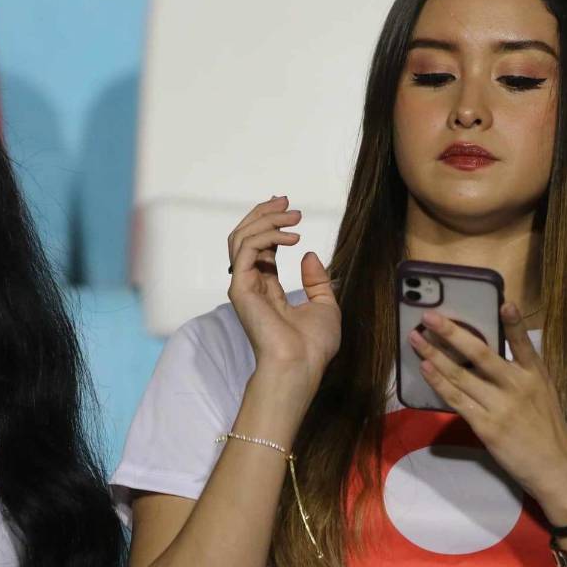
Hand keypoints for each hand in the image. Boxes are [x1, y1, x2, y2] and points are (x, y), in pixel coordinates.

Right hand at [227, 196, 340, 384]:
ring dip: (267, 219)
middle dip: (265, 213)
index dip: (272, 223)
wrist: (301, 366)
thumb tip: (308, 254)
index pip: (261, 246)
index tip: (289, 207)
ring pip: (241, 237)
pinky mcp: (241, 288)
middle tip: (287, 200)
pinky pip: (246, 249)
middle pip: (246, 236)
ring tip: (294, 215)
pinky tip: (293, 237)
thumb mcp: (325, 305)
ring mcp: (243, 286)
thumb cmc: (313, 347)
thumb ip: (317, 280)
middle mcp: (251, 284)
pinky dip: (268, 235)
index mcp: (267, 288)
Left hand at [408, 304, 566, 525]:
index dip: (513, 323)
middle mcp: (518, 386)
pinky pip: (457, 400)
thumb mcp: (545, 393)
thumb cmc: (548, 430)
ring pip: (462, 375)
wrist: (556, 468)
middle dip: (452, 333)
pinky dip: (440, 383)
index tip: (504, 303)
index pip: (524, 343)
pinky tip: (426, 369)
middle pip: (481, 353)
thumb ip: (523, 373)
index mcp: (536, 375)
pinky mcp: (487, 427)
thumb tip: (492, 357)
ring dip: (435, 354)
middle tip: (429, 316)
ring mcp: (501, 406)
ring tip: (416, 338)